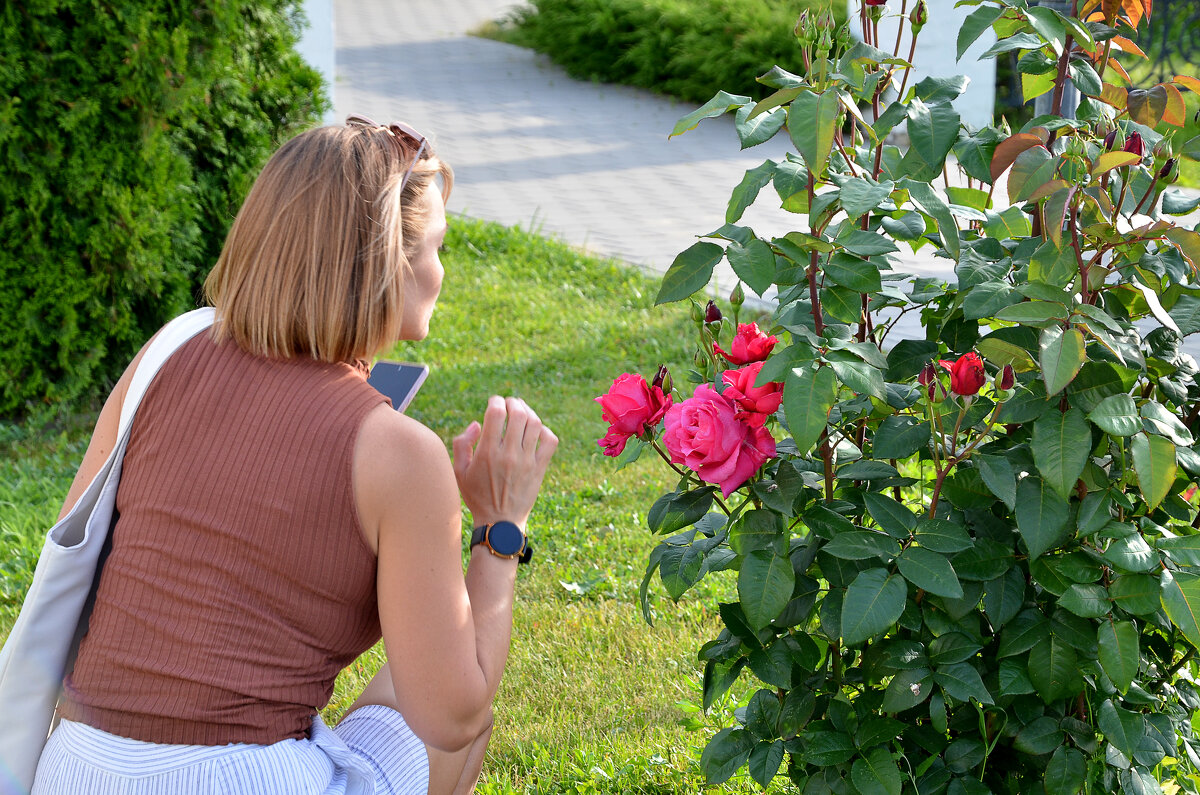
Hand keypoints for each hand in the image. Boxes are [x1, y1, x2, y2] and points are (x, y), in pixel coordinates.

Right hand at [452, 396, 557, 529]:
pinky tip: (537, 431)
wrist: (500, 522)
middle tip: (510, 403)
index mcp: (487, 452)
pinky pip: (550, 442)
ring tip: (522, 411)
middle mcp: (509, 454)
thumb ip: (462, 443)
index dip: (496, 401)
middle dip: (513, 402)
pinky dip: (545, 431)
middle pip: (518, 414)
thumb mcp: (459, 471)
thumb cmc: (477, 496)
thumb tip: (478, 423)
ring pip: (535, 424)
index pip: (496, 413)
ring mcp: (527, 461)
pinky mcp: (540, 468)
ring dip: (529, 412)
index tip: (494, 402)